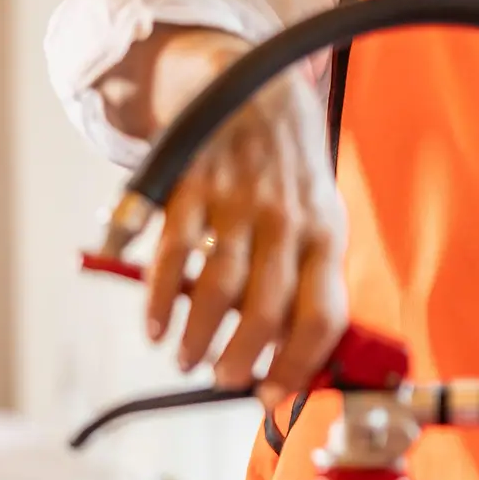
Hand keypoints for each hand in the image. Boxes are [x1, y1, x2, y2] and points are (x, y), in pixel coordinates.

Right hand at [137, 31, 347, 409]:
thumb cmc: (289, 172)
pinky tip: (154, 324)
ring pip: (216, 290)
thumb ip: (306, 278)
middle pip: (265, 312)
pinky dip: (159, 298)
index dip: (298, 364)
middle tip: (223, 378)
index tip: (274, 395)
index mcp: (325, 235)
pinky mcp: (193, 186)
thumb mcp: (317, 217)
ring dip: (196, 337)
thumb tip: (294, 358)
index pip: (322, 316)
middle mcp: (286, 222)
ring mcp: (238, 203)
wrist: (254, 84)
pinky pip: (172, 254)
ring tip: (185, 359)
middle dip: (240, 360)